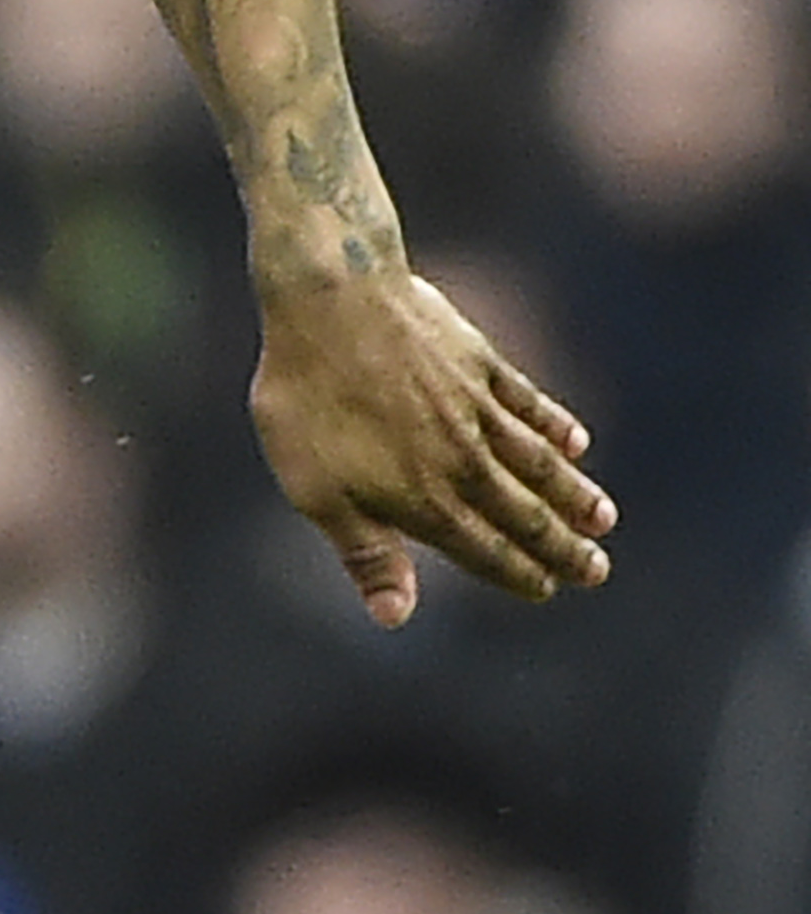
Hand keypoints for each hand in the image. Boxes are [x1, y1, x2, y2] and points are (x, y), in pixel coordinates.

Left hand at [250, 264, 613, 625]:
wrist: (329, 296)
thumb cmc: (308, 396)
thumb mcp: (315, 488)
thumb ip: (364, 552)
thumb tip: (395, 618)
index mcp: (423, 497)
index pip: (483, 549)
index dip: (515, 572)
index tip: (545, 589)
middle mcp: (461, 458)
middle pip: (521, 512)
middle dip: (561, 545)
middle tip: (598, 571)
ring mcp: (474, 406)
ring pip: (535, 462)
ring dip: (571, 492)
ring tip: (605, 518)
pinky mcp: (476, 359)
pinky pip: (525, 401)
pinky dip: (553, 423)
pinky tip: (576, 441)